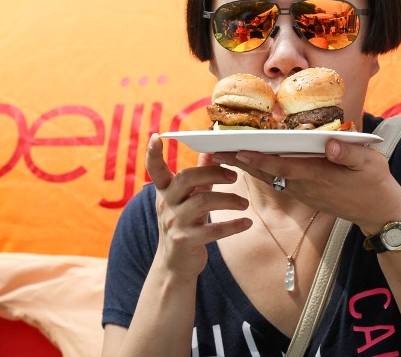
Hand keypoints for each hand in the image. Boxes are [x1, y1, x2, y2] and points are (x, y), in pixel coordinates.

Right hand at [144, 134, 251, 278]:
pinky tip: (247, 223)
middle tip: (235, 176)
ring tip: (245, 204)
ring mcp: (174, 223)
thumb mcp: (187, 198)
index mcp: (165, 191)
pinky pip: (213, 230)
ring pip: (203, 202)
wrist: (176, 264)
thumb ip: (199, 174)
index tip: (156, 136)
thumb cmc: (185, 224)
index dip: (153, 153)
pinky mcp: (186, 241)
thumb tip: (210, 148)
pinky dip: (233, 225)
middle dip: (213, 172)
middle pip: (186, 178)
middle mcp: (166, 204)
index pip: (155, 169)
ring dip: (229, 199)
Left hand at [214, 140, 400, 234]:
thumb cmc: (376, 183)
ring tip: (223, 152)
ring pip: (269, 177)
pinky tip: (249, 162)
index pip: (283, 166)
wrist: (380, 213)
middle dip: (240, 160)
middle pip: (267, 172)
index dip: (259, 158)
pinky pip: (278, 181)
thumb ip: (349, 152)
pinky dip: (261, 171)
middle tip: (215, 149)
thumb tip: (330, 143)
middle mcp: (306, 186)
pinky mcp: (306, 194)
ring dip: (246, 166)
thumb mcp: (370, 163)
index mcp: (319, 176)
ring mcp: (304, 192)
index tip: (238, 150)